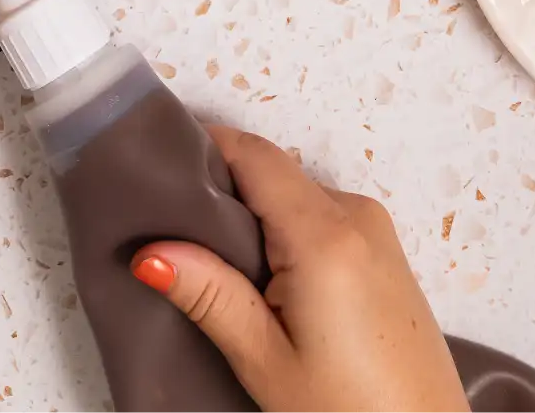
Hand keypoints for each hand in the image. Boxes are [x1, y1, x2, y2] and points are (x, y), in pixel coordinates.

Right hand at [129, 127, 468, 412]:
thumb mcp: (265, 359)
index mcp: (325, 234)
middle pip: (274, 173)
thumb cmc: (347, 408)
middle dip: (222, 190)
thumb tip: (151, 251)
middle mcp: (356, 215)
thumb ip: (210, 296)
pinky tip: (261, 279)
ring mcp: (376, 229)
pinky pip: (322, 217)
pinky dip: (285, 232)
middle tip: (169, 226)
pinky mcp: (384, 250)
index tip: (158, 164)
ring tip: (209, 261)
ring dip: (254, 216)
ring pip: (296, 196)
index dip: (205, 148)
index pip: (255, 155)